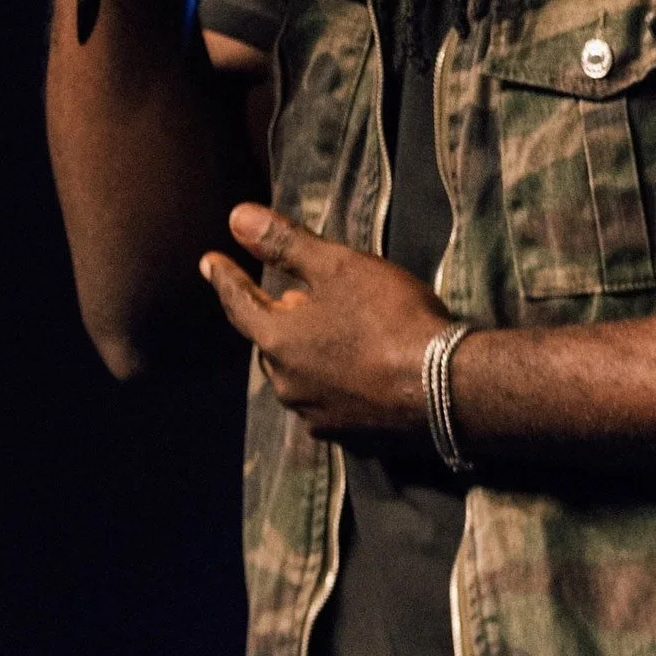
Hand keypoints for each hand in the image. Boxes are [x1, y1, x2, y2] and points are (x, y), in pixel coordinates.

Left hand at [200, 203, 452, 442]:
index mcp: (277, 342)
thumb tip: (235, 217)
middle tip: (289, 296)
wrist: (446, 387)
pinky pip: (328, 401)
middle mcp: (288, 385)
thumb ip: (284, 243)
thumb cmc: (388, 317)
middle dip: (276, 319)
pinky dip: (332, 380)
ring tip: (327, 331)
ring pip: (298, 375)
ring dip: (306, 352)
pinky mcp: (351, 438)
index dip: (225, 278)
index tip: (209, 261)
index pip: (238, 304)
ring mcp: (319, 416)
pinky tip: (356, 370)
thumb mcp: (337, 266)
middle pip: (270, 342)